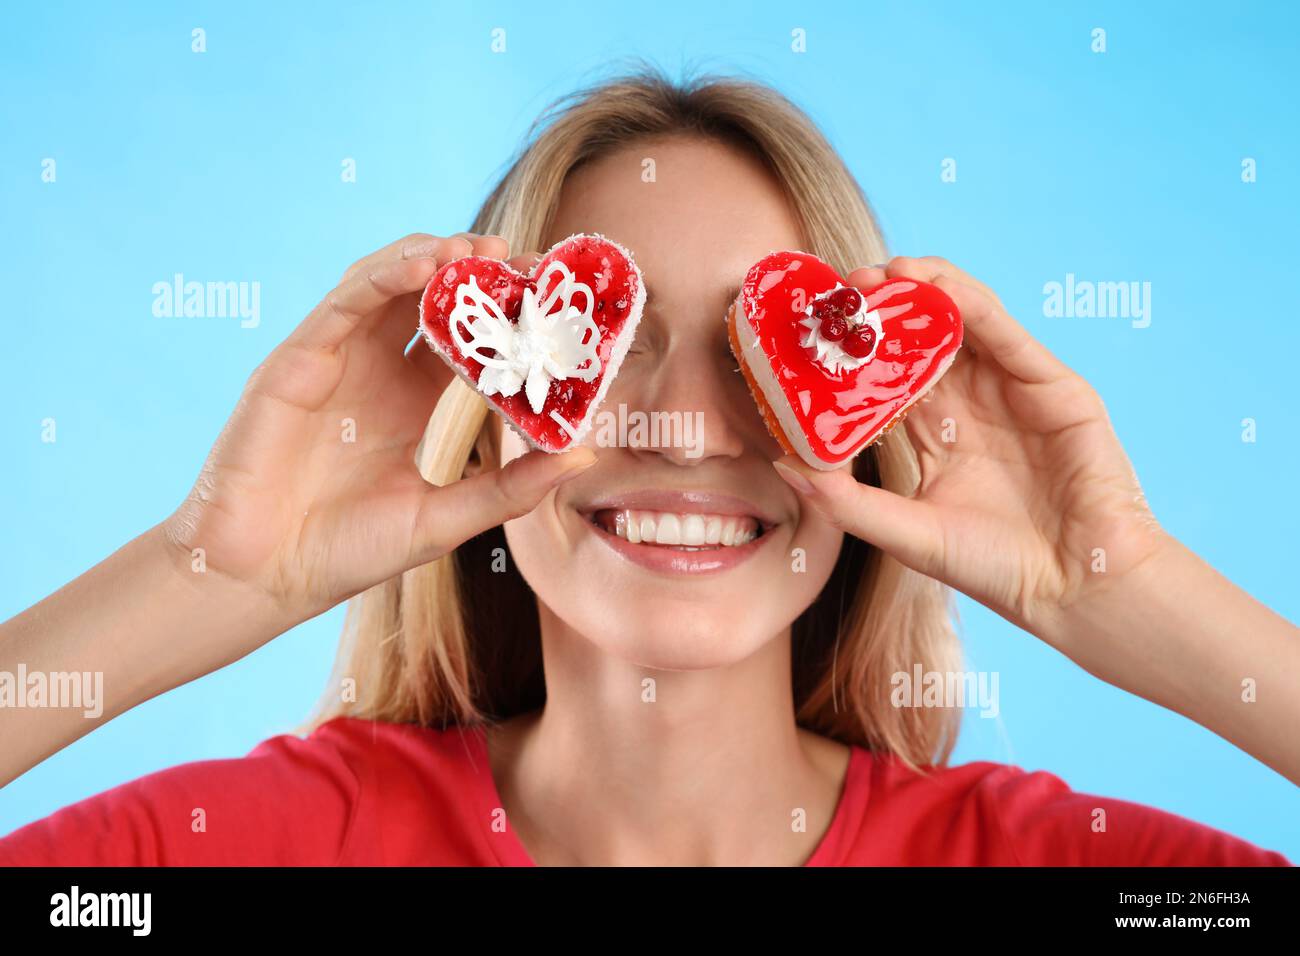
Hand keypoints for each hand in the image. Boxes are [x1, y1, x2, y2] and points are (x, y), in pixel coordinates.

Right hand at [161, 233, 592, 625]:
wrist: (266, 573)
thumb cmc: (353, 550)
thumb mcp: (449, 518)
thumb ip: (513, 487)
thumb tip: (586, 455)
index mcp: (426, 405)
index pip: (479, 342)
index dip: (517, 317)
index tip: (561, 301)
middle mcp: (388, 372)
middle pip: (441, 301)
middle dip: (486, 275)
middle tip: (533, 264)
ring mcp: (344, 358)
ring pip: (395, 283)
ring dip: (440, 258)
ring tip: (484, 251)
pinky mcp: (301, 356)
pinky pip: (348, 300)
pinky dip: (388, 273)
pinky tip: (428, 263)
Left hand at [772, 256, 1171, 647]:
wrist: (1075, 588)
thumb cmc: (994, 567)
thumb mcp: (904, 532)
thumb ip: (845, 501)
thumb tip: (782, 465)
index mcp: (934, 433)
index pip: (885, 376)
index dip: (852, 350)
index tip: (813, 330)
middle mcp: (970, 403)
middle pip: (920, 338)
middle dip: (881, 309)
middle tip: (842, 290)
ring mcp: (1012, 389)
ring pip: (961, 320)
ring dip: (921, 290)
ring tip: (879, 275)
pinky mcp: (1052, 384)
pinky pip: (1004, 332)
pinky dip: (968, 303)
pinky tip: (933, 286)